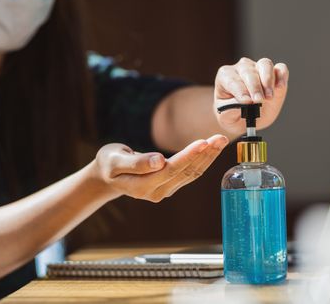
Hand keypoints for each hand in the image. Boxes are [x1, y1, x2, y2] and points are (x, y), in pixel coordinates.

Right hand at [94, 134, 228, 201]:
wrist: (108, 176)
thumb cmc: (109, 164)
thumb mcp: (115, 160)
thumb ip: (136, 162)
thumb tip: (159, 161)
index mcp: (142, 186)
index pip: (171, 170)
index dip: (188, 156)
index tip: (204, 141)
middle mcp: (157, 192)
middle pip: (186, 172)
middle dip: (205, 154)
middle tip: (220, 137)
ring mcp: (165, 191)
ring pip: (192, 173)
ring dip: (208, 157)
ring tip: (221, 140)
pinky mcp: (171, 186)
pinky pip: (190, 173)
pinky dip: (203, 160)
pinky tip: (212, 148)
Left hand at [214, 57, 288, 134]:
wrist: (244, 117)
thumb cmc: (231, 114)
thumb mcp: (226, 118)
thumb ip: (230, 111)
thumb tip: (241, 106)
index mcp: (225, 76)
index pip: (232, 80)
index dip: (239, 90)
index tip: (246, 102)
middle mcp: (242, 68)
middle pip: (248, 71)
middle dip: (254, 87)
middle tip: (258, 101)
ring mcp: (259, 68)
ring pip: (264, 65)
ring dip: (268, 80)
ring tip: (269, 97)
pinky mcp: (275, 73)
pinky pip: (280, 68)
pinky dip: (282, 76)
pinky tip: (280, 87)